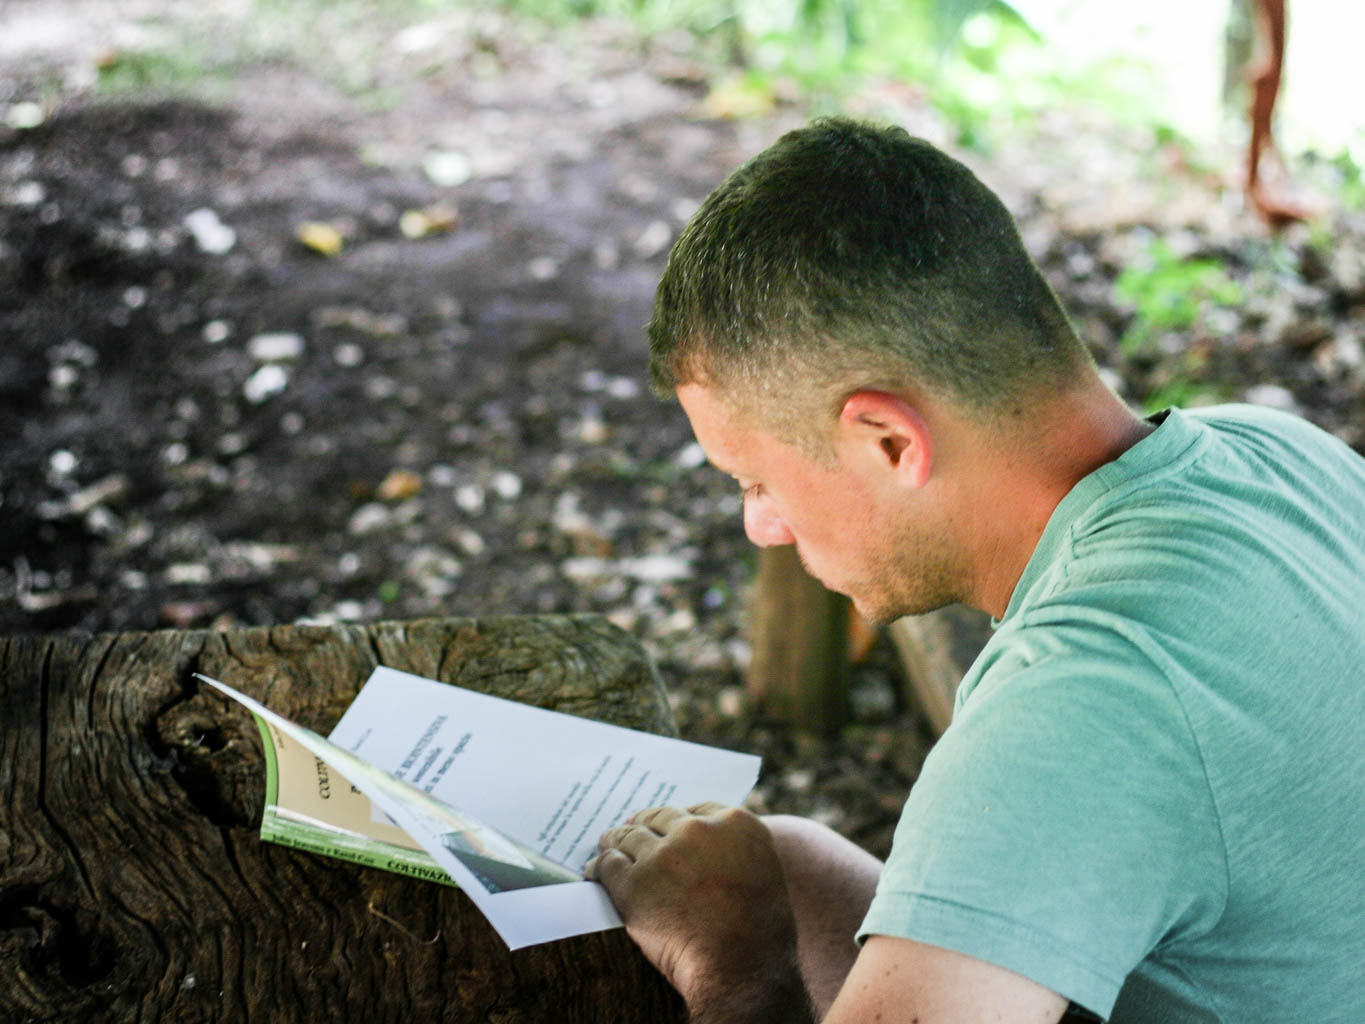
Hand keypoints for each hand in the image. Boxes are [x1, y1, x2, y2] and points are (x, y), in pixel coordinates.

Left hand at [585, 803, 811, 1021]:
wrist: (741, 967)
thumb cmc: (759, 932)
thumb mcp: (764, 873)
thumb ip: (735, 851)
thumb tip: (707, 852)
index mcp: (736, 823)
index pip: (697, 810)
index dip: (678, 820)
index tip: (666, 826)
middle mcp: (697, 830)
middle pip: (660, 817)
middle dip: (644, 824)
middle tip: (630, 829)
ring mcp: (663, 855)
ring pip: (629, 836)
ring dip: (616, 840)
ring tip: (606, 844)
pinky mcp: (635, 881)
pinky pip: (608, 864)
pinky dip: (599, 867)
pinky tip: (594, 871)